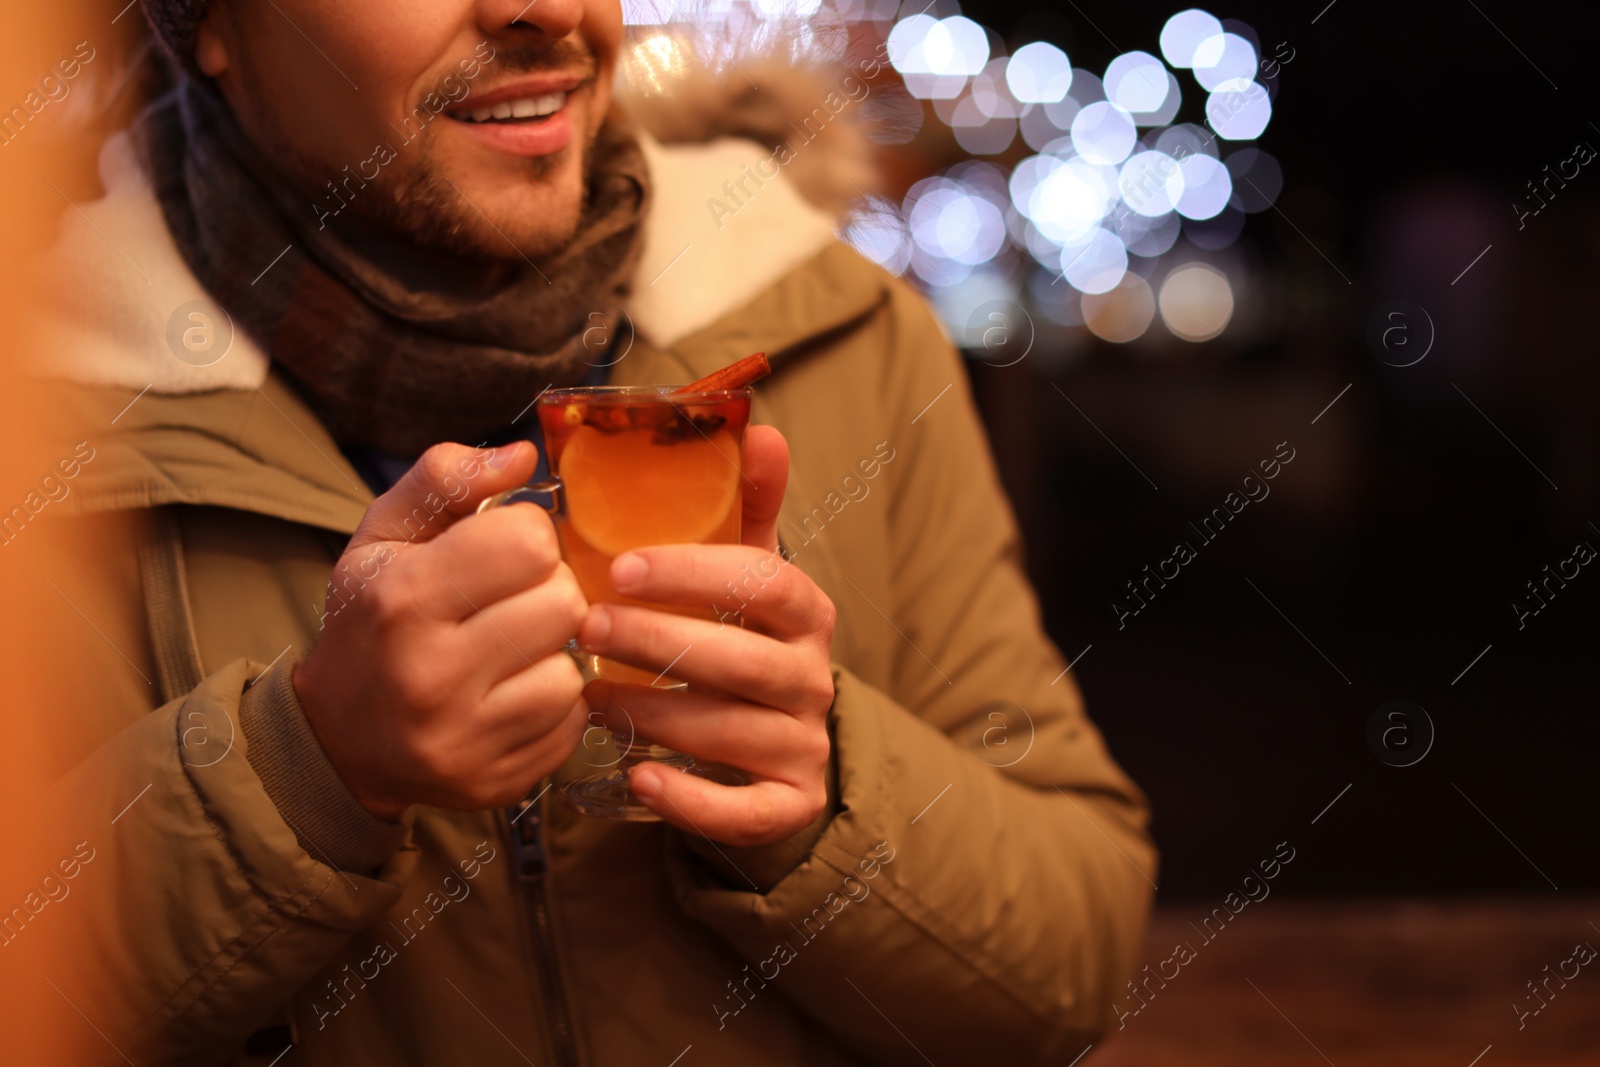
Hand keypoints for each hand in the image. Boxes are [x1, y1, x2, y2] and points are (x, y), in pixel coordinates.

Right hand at [293, 442, 589, 819]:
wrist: (337, 740)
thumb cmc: (371, 621)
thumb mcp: (383, 537)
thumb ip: (445, 478)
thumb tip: (526, 455)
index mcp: (403, 599)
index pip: (529, 540)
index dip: (526, 536)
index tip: (499, 552)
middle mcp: (432, 674)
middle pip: (564, 603)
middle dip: (547, 592)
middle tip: (511, 602)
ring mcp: (464, 739)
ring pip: (574, 669)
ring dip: (554, 653)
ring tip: (511, 650)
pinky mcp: (495, 784)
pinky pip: (572, 724)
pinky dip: (553, 705)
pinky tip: (513, 695)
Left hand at [578, 426, 836, 845]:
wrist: (768, 753)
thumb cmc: (735, 644)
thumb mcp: (744, 574)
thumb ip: (746, 505)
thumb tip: (762, 427)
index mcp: (805, 613)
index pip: (766, 582)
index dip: (695, 572)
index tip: (621, 565)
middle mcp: (813, 678)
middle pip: (741, 659)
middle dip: (658, 642)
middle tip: (587, 628)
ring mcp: (804, 746)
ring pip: (731, 733)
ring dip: (655, 713)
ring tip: (588, 696)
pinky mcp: (786, 806)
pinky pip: (744, 811)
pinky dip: (691, 799)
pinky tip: (639, 775)